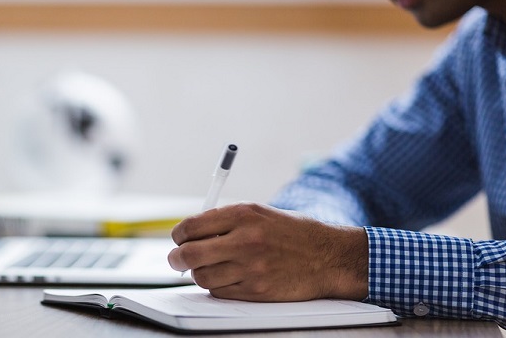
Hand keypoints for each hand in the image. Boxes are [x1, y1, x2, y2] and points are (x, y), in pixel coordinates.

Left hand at [168, 202, 368, 301]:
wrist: (328, 257)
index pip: (191, 226)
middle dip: (177, 259)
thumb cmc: (292, 233)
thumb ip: (225, 220)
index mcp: (243, 214)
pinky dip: (217, 287)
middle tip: (177, 260)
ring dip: (199, 274)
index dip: (179, 235)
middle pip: (189, 254)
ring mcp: (250, 268)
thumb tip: (190, 233)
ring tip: (210, 268)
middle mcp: (245, 240)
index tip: (179, 239)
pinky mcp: (256, 291)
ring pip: (202, 277)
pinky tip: (229, 278)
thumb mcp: (259, 213)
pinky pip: (220, 292)